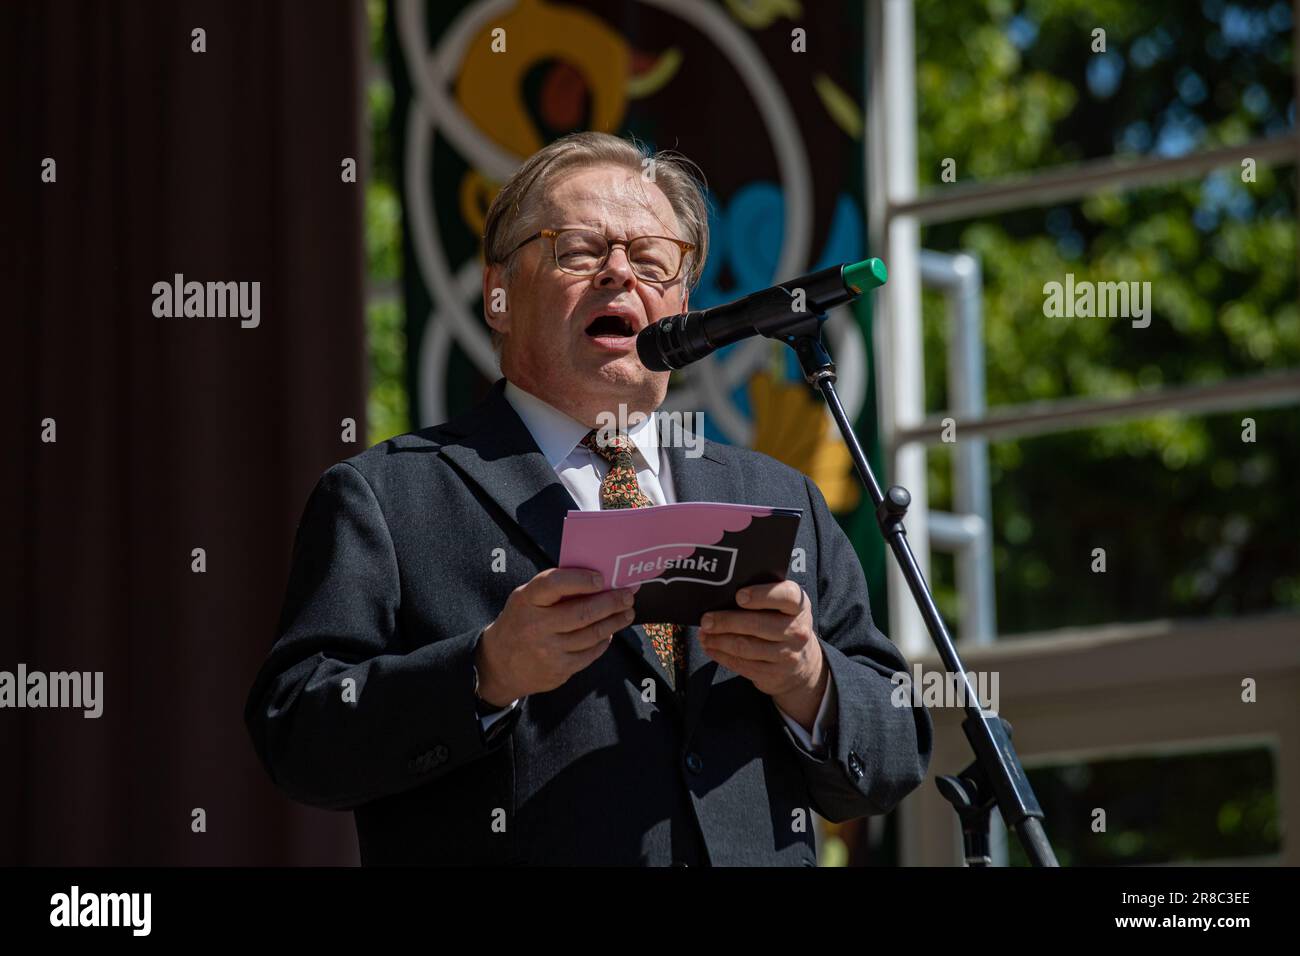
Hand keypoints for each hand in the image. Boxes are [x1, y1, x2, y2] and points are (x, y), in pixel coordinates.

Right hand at [476, 568, 636, 705]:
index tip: (601, 578)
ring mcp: (548, 651)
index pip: (555, 584)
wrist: (499, 664)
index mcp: (527, 600)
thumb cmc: (521, 621)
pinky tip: (609, 633)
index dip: (581, 580)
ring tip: (626, 613)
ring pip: (592, 634)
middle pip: (583, 613)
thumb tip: (598, 580)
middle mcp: (536, 626)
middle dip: (611, 603)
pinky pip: (590, 653)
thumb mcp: (526, 599)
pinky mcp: (559, 670)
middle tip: (628, 596)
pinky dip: (603, 641)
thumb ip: (554, 588)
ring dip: (614, 622)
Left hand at [697, 581, 827, 730]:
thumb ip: (764, 596)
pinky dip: (721, 656)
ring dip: (719, 641)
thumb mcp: (784, 606)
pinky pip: (742, 665)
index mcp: (799, 606)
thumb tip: (723, 592)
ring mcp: (787, 655)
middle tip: (706, 620)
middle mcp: (797, 631)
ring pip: (745, 647)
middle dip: (726, 622)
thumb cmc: (784, 623)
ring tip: (704, 634)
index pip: (786, 596)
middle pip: (757, 624)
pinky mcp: (774, 674)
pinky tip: (710, 647)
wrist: (803, 662)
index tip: (739, 596)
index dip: (761, 595)